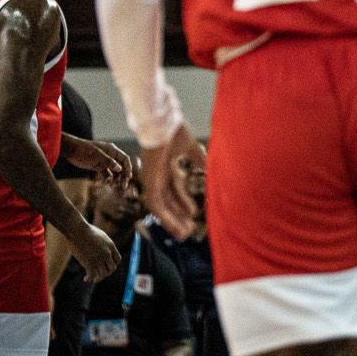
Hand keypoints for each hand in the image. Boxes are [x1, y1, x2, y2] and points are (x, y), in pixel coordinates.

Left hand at [63, 138, 131, 189]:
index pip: (124, 159)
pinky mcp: (98, 167)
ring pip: (115, 171)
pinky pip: (106, 174)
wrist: (72, 150)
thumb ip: (108, 161)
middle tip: (124, 186)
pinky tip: (106, 183)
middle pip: (121, 167)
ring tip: (114, 187)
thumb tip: (120, 169)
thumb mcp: (97, 154)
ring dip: (116, 179)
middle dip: (123, 176)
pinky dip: (108, 179)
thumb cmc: (84, 149)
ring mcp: (104, 162)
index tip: (128, 177)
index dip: (128, 167)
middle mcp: (110, 156)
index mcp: (112, 150)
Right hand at [68, 221, 121, 282]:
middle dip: (107, 272)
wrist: (78, 231)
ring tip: (94, 279)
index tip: (107, 265)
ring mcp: (98, 259)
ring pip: (103, 274)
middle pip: (112, 268)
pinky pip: (91, 275)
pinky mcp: (89, 263)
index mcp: (111, 246)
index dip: (113, 264)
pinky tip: (85, 279)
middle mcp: (107, 254)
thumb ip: (103, 243)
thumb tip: (102, 246)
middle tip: (100, 274)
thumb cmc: (86, 231)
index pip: (117, 260)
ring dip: (99, 278)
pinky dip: (89, 278)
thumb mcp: (100, 235)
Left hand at [141, 125, 207, 239]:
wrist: (163, 122)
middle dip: (178, 217)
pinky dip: (164, 215)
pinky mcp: (149, 180)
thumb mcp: (191, 148)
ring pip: (161, 206)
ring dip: (172, 221)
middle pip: (168, 202)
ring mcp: (152, 179)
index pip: (174, 192)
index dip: (183, 204)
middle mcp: (157, 177)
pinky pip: (155, 203)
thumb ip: (198, 159)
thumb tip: (207, 168)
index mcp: (166, 169)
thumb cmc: (174, 130)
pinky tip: (174, 224)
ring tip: (183, 233)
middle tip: (187, 232)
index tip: (193, 215)